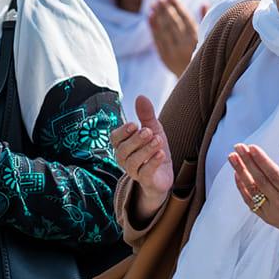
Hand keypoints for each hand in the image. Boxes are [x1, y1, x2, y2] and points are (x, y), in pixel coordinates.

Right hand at [110, 96, 173, 218]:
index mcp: (122, 145)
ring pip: (133, 162)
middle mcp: (125, 159)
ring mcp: (134, 172)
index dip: (123, 132)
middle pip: (123, 150)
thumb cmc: (154, 150)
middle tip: (149, 131)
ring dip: (146, 150)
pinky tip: (161, 154)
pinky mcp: (146, 181)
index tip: (134, 124)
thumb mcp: (153, 129)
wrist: (164, 175)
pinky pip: (145, 173)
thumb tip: (140, 96)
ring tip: (158, 140)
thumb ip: (146, 115)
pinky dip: (152, 163)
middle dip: (135, 140)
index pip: (114, 139)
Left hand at [148, 0, 203, 75]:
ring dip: (158, 16)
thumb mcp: (208, 39)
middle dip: (165, 9)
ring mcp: (173, 52)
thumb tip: (204, 3)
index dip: (177, 6)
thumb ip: (206, 21)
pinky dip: (153, 28)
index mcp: (197, 40)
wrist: (197, 83)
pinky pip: (157, 39)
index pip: (185, 19)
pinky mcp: (165, 58)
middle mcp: (184, 46)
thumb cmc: (206, 57)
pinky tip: (150, 17)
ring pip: (164, 30)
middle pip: (172, 23)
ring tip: (154, 4)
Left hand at [228, 143, 278, 245]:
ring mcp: (273, 213)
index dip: (262, 161)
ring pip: (252, 191)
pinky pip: (250, 202)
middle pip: (260, 181)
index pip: (275, 176)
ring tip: (232, 157)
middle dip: (247, 162)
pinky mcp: (267, 218)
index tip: (252, 147)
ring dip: (241, 173)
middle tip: (238, 147)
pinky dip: (242, 188)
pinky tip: (237, 174)